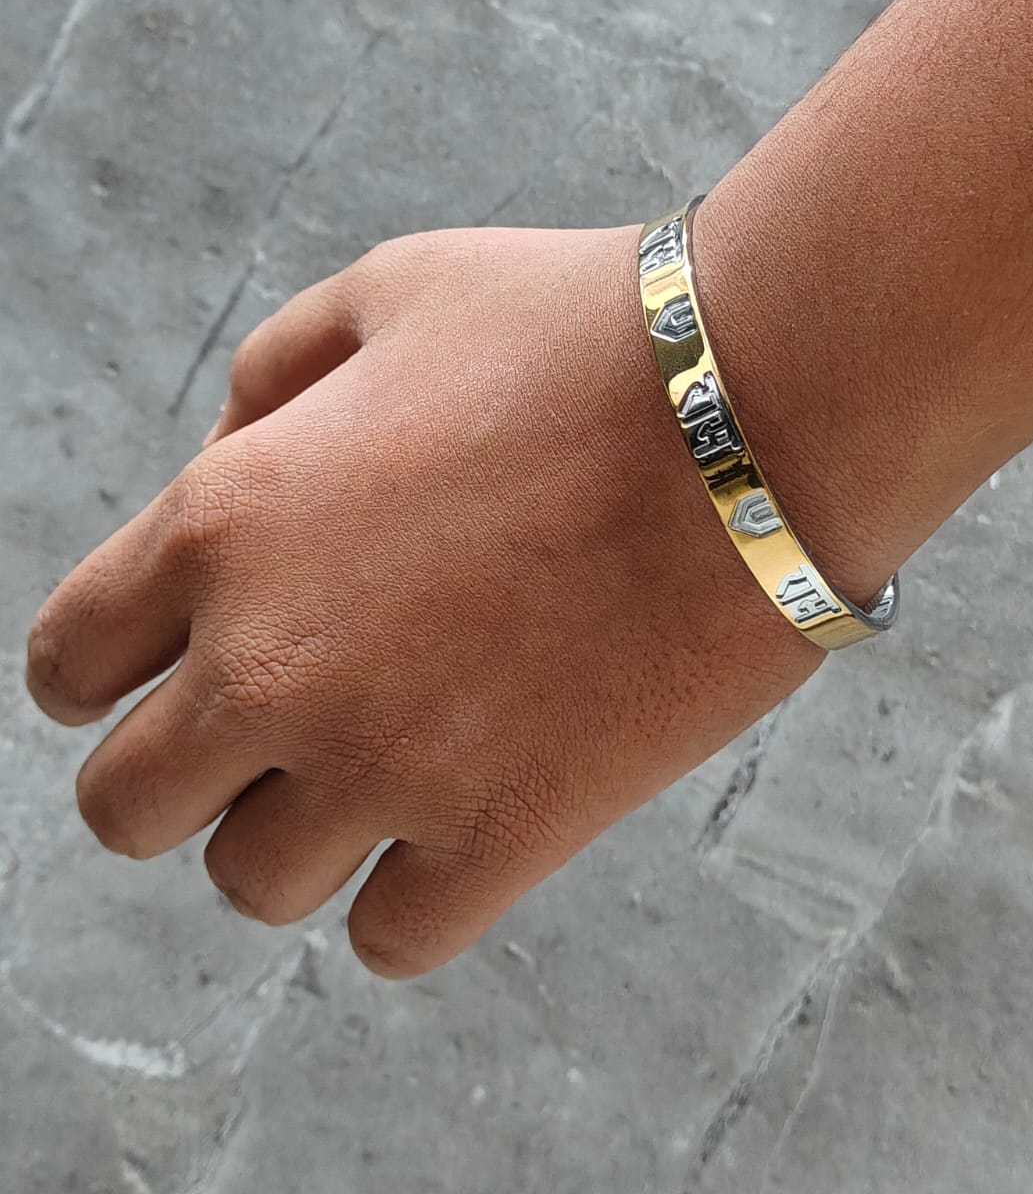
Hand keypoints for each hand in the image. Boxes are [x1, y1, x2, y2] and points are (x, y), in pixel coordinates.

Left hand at [26, 224, 817, 975]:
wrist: (763, 399)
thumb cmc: (577, 329)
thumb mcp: (388, 292)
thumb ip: (268, 382)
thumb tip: (227, 468)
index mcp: (223, 525)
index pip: (69, 662)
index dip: (103, 670)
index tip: (156, 672)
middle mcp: (272, 663)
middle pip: (124, 808)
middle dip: (179, 772)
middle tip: (265, 729)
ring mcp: (387, 765)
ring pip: (253, 885)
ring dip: (297, 833)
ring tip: (381, 763)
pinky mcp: (507, 833)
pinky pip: (391, 939)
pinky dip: (408, 894)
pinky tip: (459, 816)